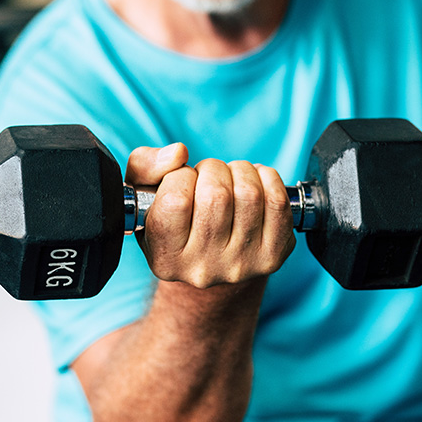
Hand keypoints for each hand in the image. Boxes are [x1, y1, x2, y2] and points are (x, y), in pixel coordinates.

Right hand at [125, 144, 295, 288]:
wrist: (212, 261)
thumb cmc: (175, 220)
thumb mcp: (143, 195)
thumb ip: (144, 166)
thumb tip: (178, 153)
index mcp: (166, 258)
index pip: (175, 200)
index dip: (180, 176)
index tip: (183, 182)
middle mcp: (203, 268)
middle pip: (216, 194)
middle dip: (212, 169)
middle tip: (209, 177)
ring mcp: (241, 265)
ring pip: (249, 193)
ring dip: (239, 171)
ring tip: (230, 179)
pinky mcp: (272, 256)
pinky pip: (277, 202)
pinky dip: (268, 179)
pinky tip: (256, 183)